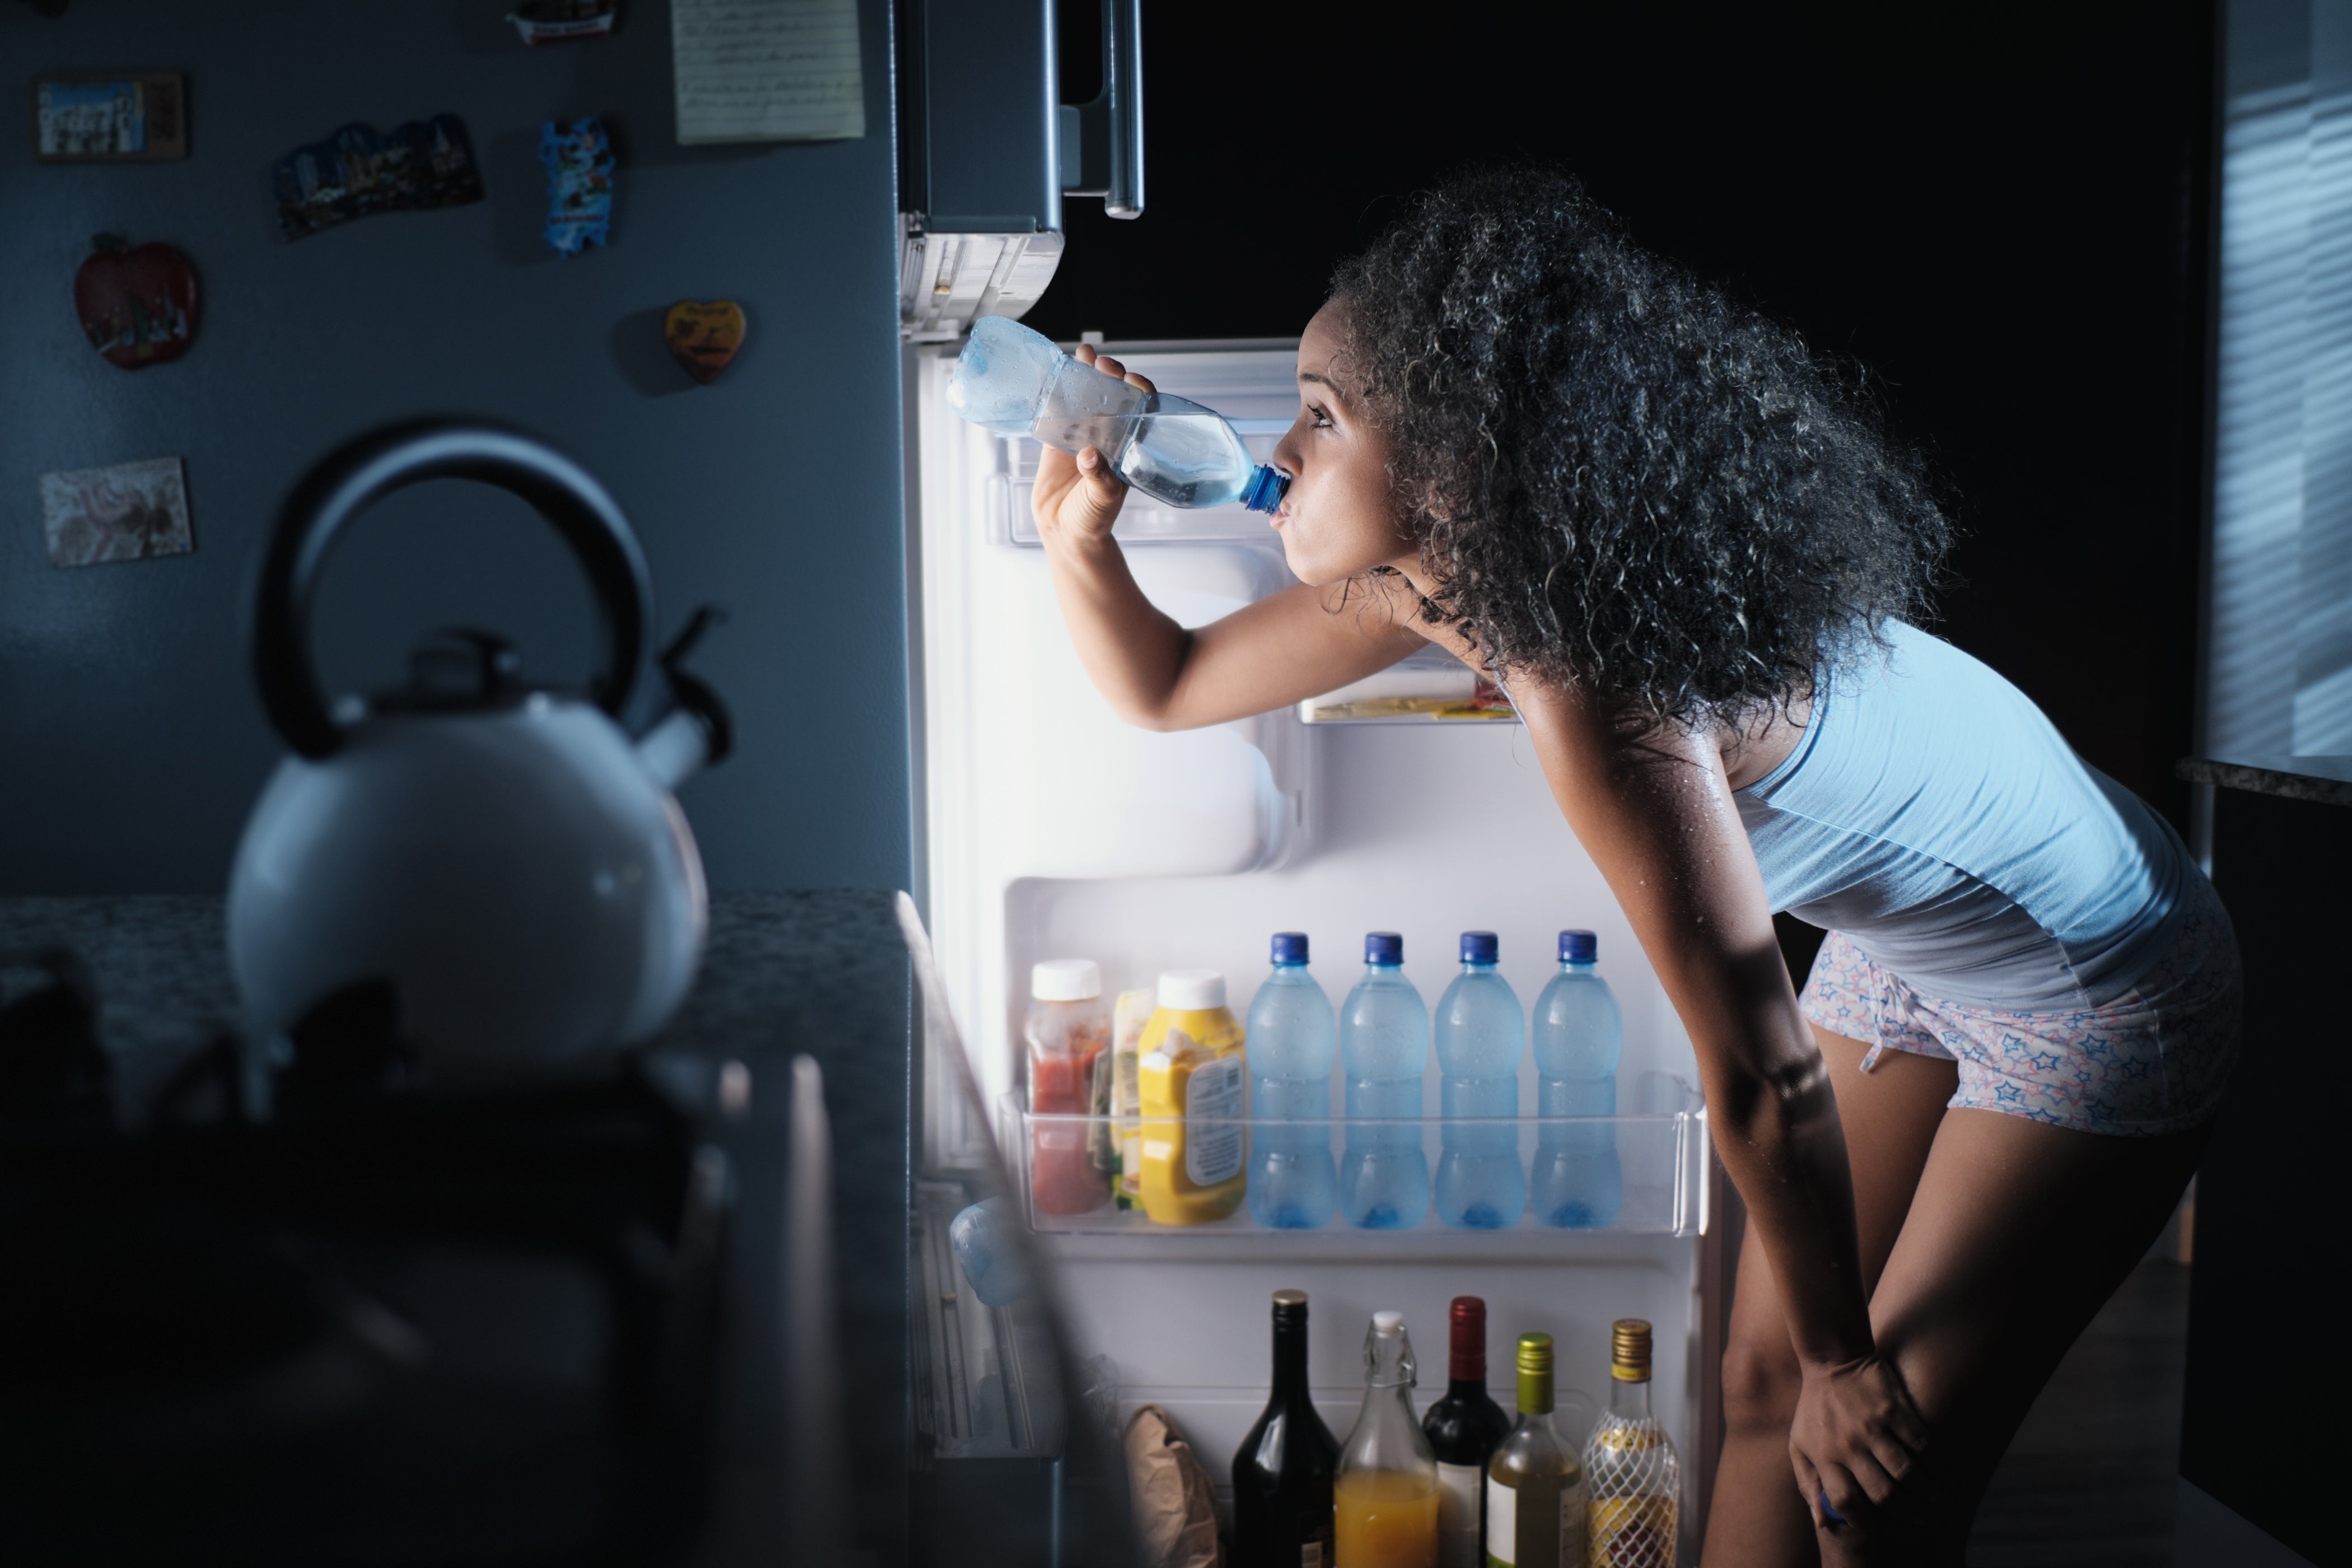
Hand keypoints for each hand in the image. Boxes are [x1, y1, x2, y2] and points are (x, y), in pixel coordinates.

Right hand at [1031, 346, 1155, 548]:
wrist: (1065, 532)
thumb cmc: (1094, 518)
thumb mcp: (1103, 499)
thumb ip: (1100, 478)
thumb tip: (1090, 456)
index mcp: (1128, 446)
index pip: (1139, 410)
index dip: (1138, 390)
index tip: (1131, 379)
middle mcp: (1108, 436)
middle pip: (1113, 396)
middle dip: (1109, 376)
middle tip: (1102, 364)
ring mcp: (1082, 435)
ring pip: (1085, 398)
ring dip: (1083, 376)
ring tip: (1081, 355)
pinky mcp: (1057, 440)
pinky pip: (1057, 411)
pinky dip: (1055, 393)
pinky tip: (1052, 375)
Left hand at [1788, 1352, 1929, 1532]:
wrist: (1830, 1358)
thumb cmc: (1813, 1408)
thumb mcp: (1797, 1444)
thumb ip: (1807, 1484)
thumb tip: (1822, 1523)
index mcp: (1824, 1456)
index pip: (1845, 1502)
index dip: (1865, 1521)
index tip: (1881, 1527)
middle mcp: (1848, 1445)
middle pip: (1883, 1494)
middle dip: (1908, 1515)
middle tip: (1925, 1521)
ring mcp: (1872, 1426)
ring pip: (1907, 1473)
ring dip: (1927, 1494)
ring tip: (1939, 1503)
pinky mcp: (1893, 1409)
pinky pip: (1920, 1444)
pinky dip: (1933, 1463)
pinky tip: (1940, 1474)